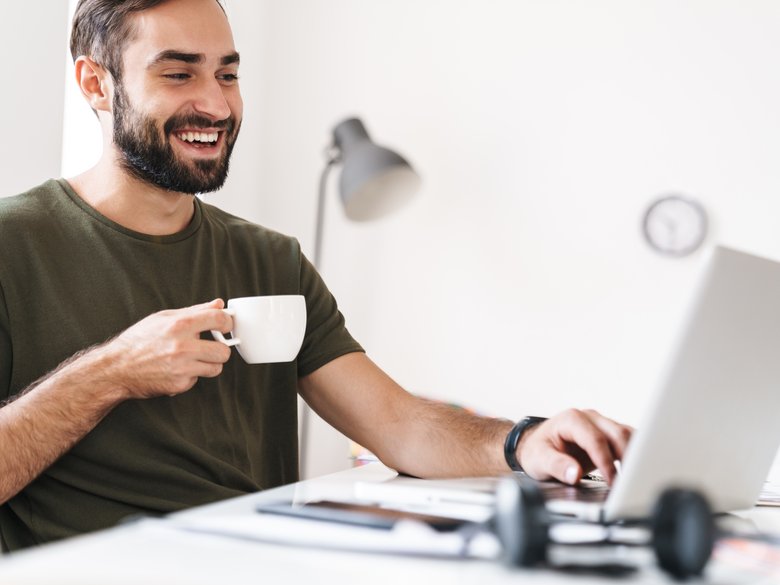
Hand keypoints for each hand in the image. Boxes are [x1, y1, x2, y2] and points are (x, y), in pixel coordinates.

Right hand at [102, 299, 233, 399]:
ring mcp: (182, 367)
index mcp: (180, 325)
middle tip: (211, 347)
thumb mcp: (164, 318)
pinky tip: (176, 369)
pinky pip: (197, 379)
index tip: (225, 326)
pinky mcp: (179, 384)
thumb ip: (195, 311)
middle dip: (220, 349)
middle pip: (224, 351)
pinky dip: (190, 375)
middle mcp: (182, 346)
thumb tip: (218, 305)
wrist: (116, 368)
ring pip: (215, 368)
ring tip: (192, 358)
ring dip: (208, 364)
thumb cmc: (139, 341)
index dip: (227, 323)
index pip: (219, 320)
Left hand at [517, 409, 632, 484]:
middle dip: (627, 458)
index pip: (595, 439)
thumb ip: (557, 466)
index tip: (612, 481)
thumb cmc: (537, 451)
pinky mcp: (609, 433)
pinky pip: (628, 439)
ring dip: (635, 455)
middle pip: (617, 434)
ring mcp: (601, 424)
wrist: (536, 447)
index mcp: (572, 419)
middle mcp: (589, 418)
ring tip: (637, 478)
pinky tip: (638, 469)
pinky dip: (636, 453)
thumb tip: (575, 474)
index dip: (605, 461)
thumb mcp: (539, 460)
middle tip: (630, 483)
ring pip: (627, 435)